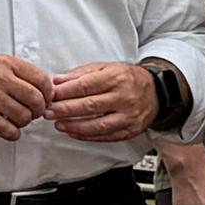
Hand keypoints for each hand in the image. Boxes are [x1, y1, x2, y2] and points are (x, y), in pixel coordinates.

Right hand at [0, 53, 57, 140]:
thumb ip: (18, 73)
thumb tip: (43, 88)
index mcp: (7, 64)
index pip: (41, 79)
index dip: (48, 93)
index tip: (45, 99)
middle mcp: (1, 79)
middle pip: (37, 100)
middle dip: (39, 110)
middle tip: (34, 112)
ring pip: (25, 116)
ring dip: (25, 122)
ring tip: (17, 119)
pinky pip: (9, 130)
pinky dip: (13, 133)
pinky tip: (9, 130)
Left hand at [39, 59, 157, 143]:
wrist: (155, 92)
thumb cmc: (127, 79)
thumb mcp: (105, 68)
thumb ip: (80, 74)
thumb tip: (58, 82)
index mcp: (116, 78)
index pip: (85, 86)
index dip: (65, 92)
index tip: (50, 95)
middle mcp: (124, 97)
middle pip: (89, 106)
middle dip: (65, 110)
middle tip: (49, 112)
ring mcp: (128, 116)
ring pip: (97, 125)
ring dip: (74, 126)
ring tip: (58, 125)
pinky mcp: (130, 130)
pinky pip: (106, 136)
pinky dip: (87, 136)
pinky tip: (74, 132)